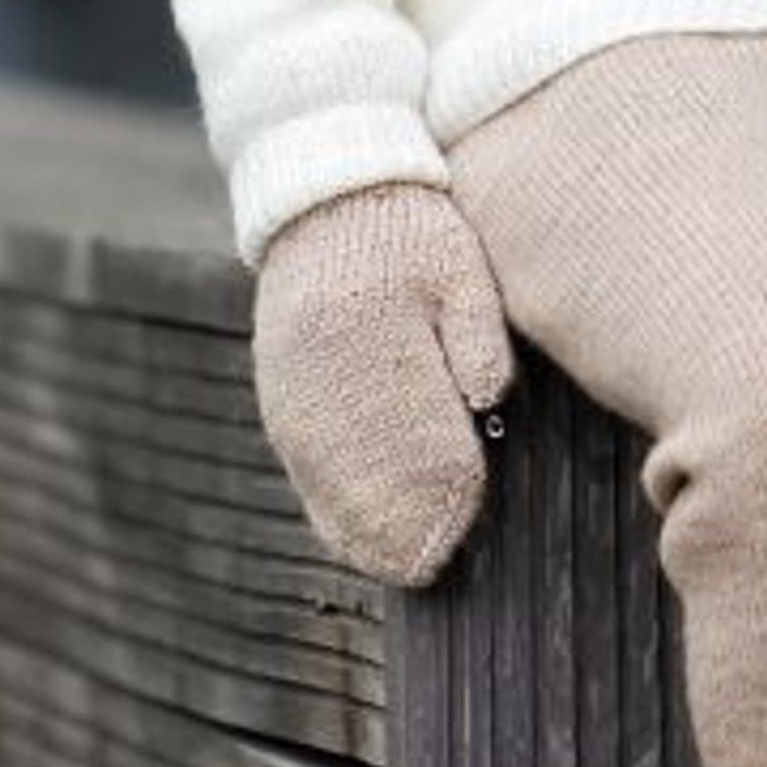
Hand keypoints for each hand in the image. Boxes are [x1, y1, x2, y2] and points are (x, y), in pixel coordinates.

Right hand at [251, 181, 516, 586]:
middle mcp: (320, 372)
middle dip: (405, 522)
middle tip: (439, 567)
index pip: (410, 428)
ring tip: (407, 569)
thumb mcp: (457, 267)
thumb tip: (486, 400)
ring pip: (327, 480)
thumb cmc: (413, 233)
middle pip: (362, 468)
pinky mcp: (280, 400)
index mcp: (369, 334)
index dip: (441, 483)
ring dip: (366, 529)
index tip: (467, 518)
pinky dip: (332, 511)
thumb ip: (474, 331)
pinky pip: (303, 471)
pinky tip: (358, 543)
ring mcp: (292, 391)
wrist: (329, 197)